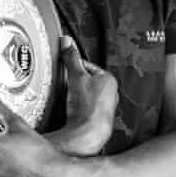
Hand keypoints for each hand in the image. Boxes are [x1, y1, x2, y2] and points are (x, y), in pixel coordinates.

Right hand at [56, 36, 118, 155]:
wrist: (87, 134)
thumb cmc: (87, 108)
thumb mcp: (76, 76)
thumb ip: (71, 58)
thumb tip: (67, 42)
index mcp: (109, 79)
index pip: (88, 66)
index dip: (74, 66)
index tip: (65, 68)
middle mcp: (111, 93)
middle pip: (87, 81)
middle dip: (75, 82)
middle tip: (65, 85)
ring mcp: (104, 107)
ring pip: (85, 96)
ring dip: (75, 96)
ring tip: (67, 99)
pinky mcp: (96, 119)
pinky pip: (84, 109)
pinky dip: (77, 108)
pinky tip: (70, 111)